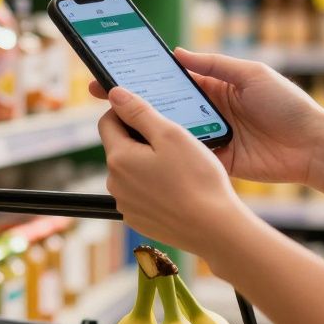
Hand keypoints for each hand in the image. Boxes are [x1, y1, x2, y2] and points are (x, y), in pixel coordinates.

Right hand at [90, 49, 323, 185]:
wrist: (313, 146)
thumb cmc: (287, 104)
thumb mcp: (252, 74)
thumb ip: (215, 64)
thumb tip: (178, 53)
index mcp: (213, 87)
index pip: (170, 79)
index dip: (143, 75)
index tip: (116, 71)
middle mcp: (206, 111)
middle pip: (163, 105)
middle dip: (133, 101)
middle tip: (102, 95)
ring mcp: (209, 137)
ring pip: (170, 131)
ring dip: (147, 127)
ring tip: (118, 121)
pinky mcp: (215, 160)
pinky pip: (186, 156)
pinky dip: (168, 153)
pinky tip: (146, 148)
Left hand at [99, 87, 253, 255]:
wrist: (215, 229)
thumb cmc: (197, 179)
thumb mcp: (171, 134)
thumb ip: (139, 111)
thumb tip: (115, 94)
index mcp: (118, 158)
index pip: (107, 122)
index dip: (128, 112)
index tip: (152, 115)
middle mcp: (114, 183)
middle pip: (120, 147)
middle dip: (141, 140)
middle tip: (174, 142)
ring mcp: (125, 205)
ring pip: (131, 171)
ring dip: (148, 164)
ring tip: (180, 168)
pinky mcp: (138, 220)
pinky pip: (141, 194)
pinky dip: (154, 187)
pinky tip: (178, 189)